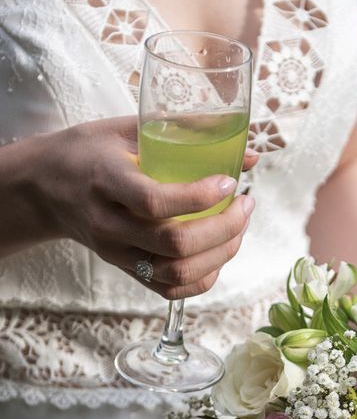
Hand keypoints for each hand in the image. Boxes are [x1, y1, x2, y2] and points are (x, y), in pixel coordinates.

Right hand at [6, 116, 257, 298]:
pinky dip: (204, 277)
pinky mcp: (125, 269)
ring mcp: (116, 253)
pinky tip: (219, 251)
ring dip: (222, 252)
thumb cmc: (90, 151)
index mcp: (106, 182)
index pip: (155, 202)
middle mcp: (109, 225)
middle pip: (175, 244)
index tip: (230, 181)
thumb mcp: (128, 128)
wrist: (45, 186)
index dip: (201, 197)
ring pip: (177, 273)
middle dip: (225, 227)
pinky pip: (170, 290)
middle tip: (246, 203)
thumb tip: (249, 154)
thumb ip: (187, 133)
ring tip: (240, 224)